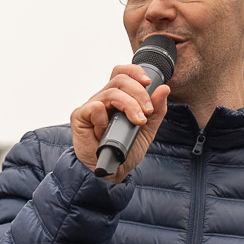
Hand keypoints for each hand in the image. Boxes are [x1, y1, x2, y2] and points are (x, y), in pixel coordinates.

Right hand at [71, 62, 170, 181]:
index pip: (122, 73)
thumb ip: (156, 110)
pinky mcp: (79, 117)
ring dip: (129, 105)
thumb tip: (163, 88)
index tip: (148, 83)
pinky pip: (95, 107)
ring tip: (137, 121)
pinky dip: (105, 118)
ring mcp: (90, 107)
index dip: (135, 72)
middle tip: (147, 111)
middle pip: (119, 79)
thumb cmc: (125, 150)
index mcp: (117, 98)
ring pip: (111, 92)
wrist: (113, 172)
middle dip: (139, 92)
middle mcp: (103, 99)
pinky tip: (106, 131)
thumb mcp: (147, 129)